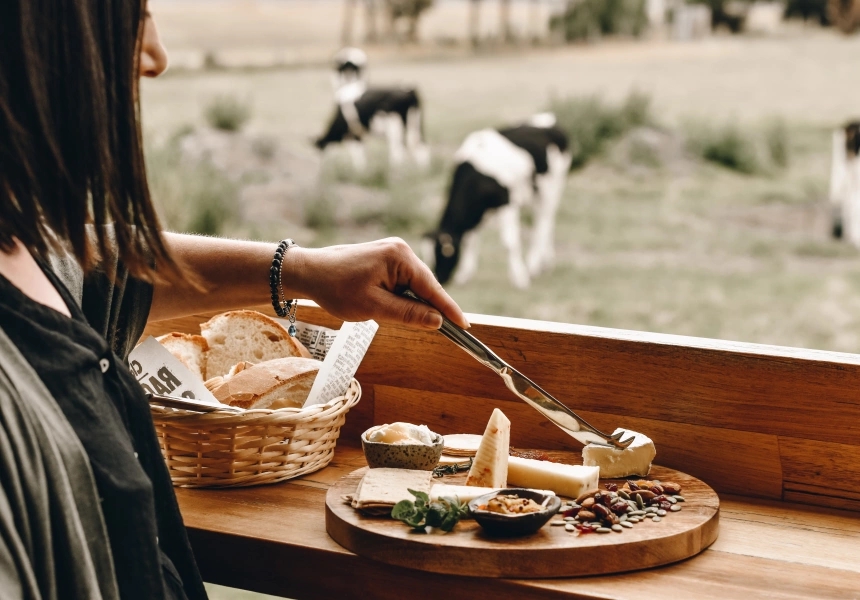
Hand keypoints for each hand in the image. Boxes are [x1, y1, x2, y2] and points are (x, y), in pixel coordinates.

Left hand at [287, 238, 468, 330]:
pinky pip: (402, 282)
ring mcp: (393, 252)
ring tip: (388, 314)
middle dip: (426, 308)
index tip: (465, 327)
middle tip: (429, 331)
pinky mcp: (385, 258)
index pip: (432, 288)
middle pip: (425, 286)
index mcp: (400, 257)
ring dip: (409, 304)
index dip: (448, 309)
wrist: (309, 272)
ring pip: (413, 286)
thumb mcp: (374, 307)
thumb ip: (408, 314)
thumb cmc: (336, 288)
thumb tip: (437, 321)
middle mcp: (401, 250)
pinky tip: (387, 306)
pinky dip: (400, 297)